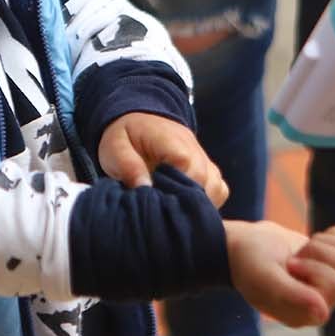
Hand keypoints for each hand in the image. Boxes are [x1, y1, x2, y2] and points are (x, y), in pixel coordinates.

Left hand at [97, 113, 227, 206]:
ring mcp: (206, 162)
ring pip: (216, 192)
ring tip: (171, 213)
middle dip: (185, 207)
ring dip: (195, 206)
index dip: (178, 199)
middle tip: (162, 217)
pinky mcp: (209, 172)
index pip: (192, 177)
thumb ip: (129, 167)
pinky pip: (218, 191)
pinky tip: (183, 208)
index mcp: (177, 146)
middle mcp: (198, 154)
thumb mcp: (116, 147)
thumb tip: (145, 188)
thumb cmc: (127, 135)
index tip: (160, 210)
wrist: (141, 118)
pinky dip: (205, 203)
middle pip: (207, 188)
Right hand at [225, 221, 334, 326]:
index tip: (289, 264)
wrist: (241, 245)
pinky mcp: (332, 266)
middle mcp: (320, 303)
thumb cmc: (248, 261)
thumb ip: (292, 294)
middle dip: (318, 253)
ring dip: (325, 245)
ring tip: (302, 250)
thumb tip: (324, 313)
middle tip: (294, 257)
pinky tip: (316, 239)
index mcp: (304, 314)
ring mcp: (327, 285)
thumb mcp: (265, 276)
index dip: (314, 268)